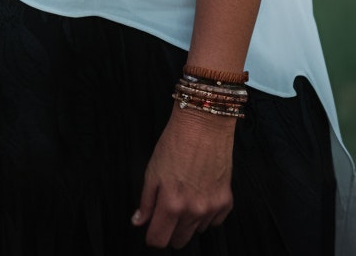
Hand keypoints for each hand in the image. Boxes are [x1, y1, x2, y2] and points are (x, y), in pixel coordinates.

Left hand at [131, 105, 234, 247]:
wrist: (204, 124)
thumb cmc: (176, 142)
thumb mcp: (152, 170)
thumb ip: (146, 201)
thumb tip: (139, 222)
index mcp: (171, 203)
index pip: (158, 239)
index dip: (152, 236)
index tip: (151, 229)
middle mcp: (193, 210)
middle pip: (178, 241)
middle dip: (169, 231)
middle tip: (167, 211)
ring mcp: (212, 207)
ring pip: (196, 231)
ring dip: (189, 221)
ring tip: (185, 194)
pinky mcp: (226, 202)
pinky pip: (214, 221)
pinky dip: (206, 213)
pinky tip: (200, 193)